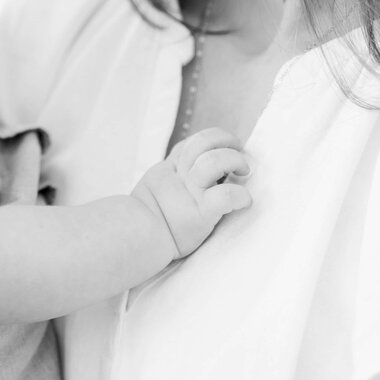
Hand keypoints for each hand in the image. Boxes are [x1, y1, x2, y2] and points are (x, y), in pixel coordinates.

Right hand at [133, 127, 251, 256]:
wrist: (135, 240)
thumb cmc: (146, 223)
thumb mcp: (153, 190)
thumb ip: (169, 179)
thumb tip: (190, 174)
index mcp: (168, 170)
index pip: (192, 143)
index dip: (213, 139)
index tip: (226, 147)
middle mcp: (179, 177)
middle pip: (203, 142)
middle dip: (226, 141)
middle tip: (239, 154)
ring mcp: (190, 193)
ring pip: (213, 161)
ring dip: (235, 160)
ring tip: (243, 170)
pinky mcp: (200, 213)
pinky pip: (225, 196)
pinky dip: (240, 195)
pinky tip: (244, 201)